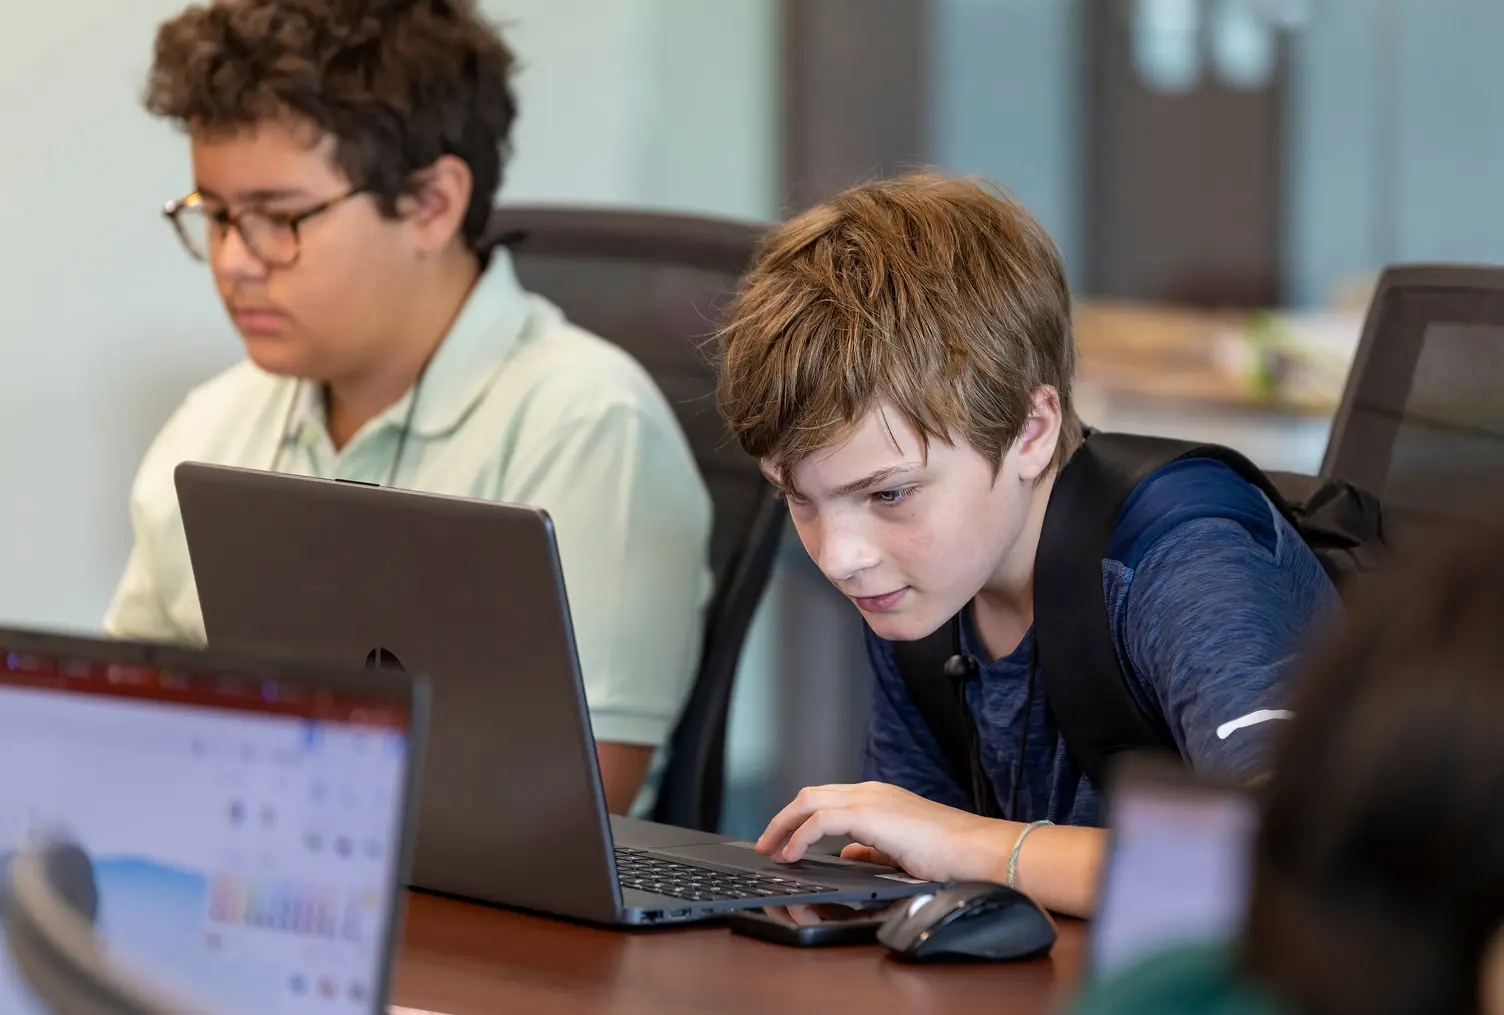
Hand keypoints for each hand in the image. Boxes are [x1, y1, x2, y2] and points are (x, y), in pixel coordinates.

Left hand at [755, 781, 1011, 884]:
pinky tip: (792, 854)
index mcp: (878, 797)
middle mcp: (870, 791)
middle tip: (766, 843)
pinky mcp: (870, 814)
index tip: (783, 840)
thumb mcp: (900, 851)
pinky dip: (800, 836)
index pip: (827, 799)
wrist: (976, 850)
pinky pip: (821, 820)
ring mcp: (870, 799)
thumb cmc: (950, 854)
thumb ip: (872, 850)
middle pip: (811, 794)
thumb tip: (847, 854)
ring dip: (784, 825)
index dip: (799, 818)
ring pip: (810, 801)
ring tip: (771, 849)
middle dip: (782, 818)